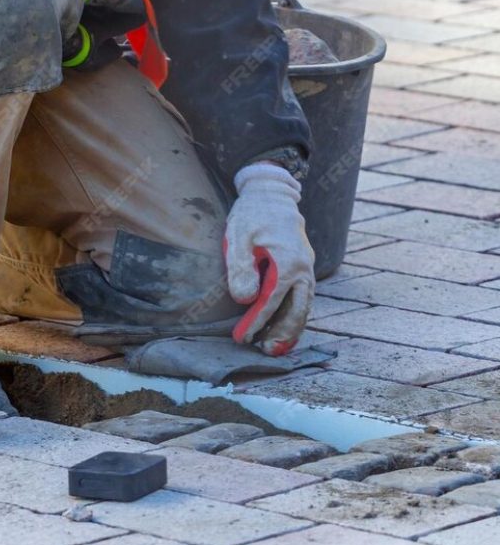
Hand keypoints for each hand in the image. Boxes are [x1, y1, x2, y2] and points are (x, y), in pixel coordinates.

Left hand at [225, 163, 314, 354]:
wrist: (272, 193)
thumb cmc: (252, 214)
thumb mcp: (239, 237)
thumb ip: (241, 268)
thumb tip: (245, 299)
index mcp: (287, 262)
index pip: (271, 300)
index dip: (256, 321)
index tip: (242, 337)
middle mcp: (303, 268)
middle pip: (297, 309)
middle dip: (282, 333)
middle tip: (266, 351)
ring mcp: (307, 267)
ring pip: (304, 305)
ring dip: (291, 327)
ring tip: (275, 346)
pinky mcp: (304, 266)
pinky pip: (303, 296)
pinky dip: (295, 313)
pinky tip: (285, 325)